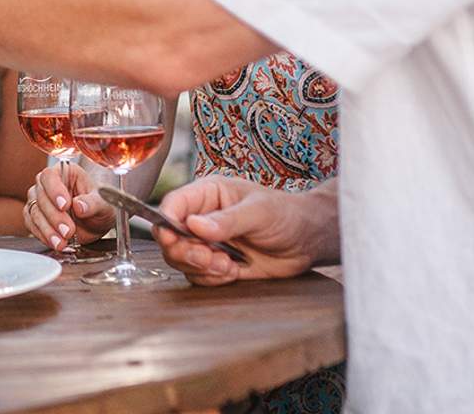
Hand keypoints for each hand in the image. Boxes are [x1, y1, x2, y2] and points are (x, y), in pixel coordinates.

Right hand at [21, 160, 115, 249]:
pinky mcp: (35, 217)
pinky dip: (43, 236)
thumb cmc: (100, 206)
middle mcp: (49, 184)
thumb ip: (92, 203)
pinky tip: (56, 242)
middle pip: (41, 196)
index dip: (54, 190)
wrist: (96, 223)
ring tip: (62, 241)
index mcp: (65, 172)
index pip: (50, 176)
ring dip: (48, 229)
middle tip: (68, 230)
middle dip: (54, 216)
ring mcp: (40, 201)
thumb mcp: (103, 204)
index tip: (65, 205)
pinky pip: (32, 225)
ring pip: (34, 212)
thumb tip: (80, 205)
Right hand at [152, 175, 337, 286]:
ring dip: (202, 268)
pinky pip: (198, 276)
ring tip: (228, 265)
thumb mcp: (259, 212)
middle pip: (170, 238)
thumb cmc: (286, 215)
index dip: (167, 223)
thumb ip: (227, 220)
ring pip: (181, 260)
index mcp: (207, 195)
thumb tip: (195, 225)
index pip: (173, 206)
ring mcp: (208, 243)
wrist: (307, 241)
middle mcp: (202, 218)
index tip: (173, 237)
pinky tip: (233, 271)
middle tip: (210, 257)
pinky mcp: (216, 264)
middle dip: (186, 252)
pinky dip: (212, 278)